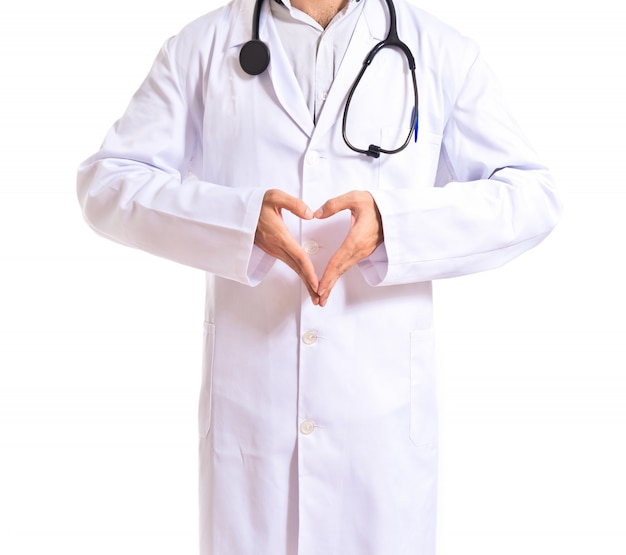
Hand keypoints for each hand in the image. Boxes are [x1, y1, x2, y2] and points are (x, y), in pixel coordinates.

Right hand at [255, 189, 319, 302]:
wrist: (237, 212)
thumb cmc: (257, 203)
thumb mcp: (275, 197)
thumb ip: (294, 204)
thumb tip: (310, 214)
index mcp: (279, 235)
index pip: (298, 256)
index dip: (309, 271)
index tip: (317, 283)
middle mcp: (276, 247)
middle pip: (297, 268)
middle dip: (308, 284)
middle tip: (319, 299)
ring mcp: (273, 250)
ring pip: (293, 268)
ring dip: (304, 282)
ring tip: (315, 294)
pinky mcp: (272, 250)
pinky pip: (289, 264)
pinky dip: (299, 273)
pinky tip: (305, 279)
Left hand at [314, 191, 382, 306]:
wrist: (395, 209)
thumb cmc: (375, 204)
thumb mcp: (354, 198)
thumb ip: (334, 205)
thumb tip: (317, 214)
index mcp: (356, 238)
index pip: (338, 260)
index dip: (328, 275)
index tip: (319, 287)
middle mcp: (360, 249)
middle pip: (341, 270)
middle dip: (329, 286)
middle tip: (319, 301)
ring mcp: (363, 251)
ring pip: (345, 269)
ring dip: (333, 282)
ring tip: (323, 295)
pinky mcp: (364, 251)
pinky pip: (348, 265)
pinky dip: (339, 274)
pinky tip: (333, 278)